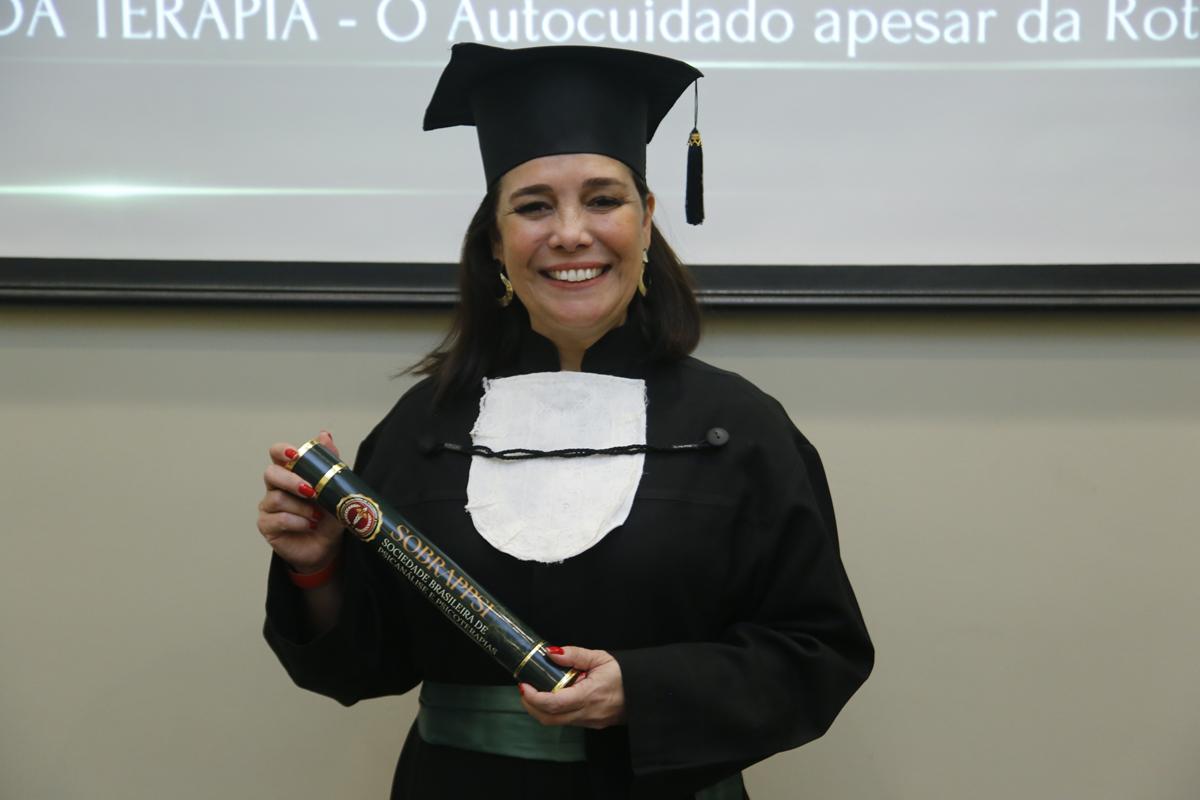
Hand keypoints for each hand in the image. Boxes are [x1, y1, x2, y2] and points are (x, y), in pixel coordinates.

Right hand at [256, 430, 343, 572]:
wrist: (328, 546)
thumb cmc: (329, 516)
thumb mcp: (335, 489)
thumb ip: (330, 462)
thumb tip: (324, 434)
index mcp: (291, 472)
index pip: (277, 454)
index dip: (281, 451)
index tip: (295, 454)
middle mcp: (276, 487)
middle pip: (271, 473)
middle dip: (292, 480)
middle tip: (312, 491)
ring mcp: (268, 506)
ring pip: (277, 498)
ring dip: (302, 507)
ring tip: (318, 516)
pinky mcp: (267, 525)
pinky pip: (278, 519)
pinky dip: (298, 522)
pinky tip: (309, 525)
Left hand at [518, 646, 625, 729]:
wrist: (646, 692)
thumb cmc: (626, 673)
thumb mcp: (601, 657)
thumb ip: (575, 655)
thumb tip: (551, 653)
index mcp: (589, 696)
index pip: (553, 704)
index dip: (533, 697)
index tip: (524, 685)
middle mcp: (587, 714)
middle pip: (549, 718)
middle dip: (531, 705)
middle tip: (525, 689)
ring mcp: (589, 722)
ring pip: (557, 722)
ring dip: (542, 709)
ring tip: (538, 690)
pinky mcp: (592, 724)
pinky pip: (568, 721)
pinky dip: (556, 711)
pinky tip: (558, 695)